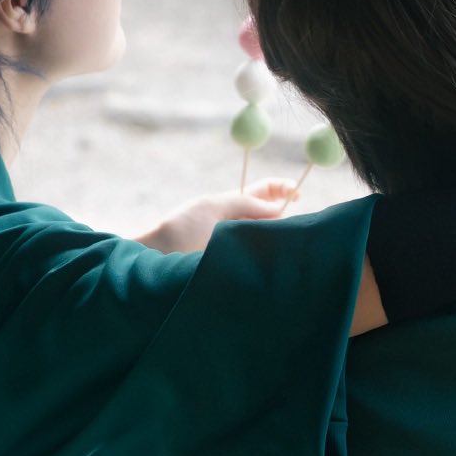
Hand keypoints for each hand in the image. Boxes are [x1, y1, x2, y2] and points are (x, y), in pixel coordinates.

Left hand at [136, 180, 299, 253]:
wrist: (158, 259)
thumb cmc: (180, 228)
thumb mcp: (213, 206)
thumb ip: (246, 203)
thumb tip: (278, 209)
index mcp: (234, 205)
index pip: (265, 192)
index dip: (283, 188)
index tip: (297, 193)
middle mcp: (241, 225)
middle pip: (274, 216)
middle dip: (288, 215)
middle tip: (291, 222)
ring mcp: (240, 246)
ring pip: (270, 240)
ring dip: (279, 238)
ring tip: (281, 239)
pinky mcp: (239, 266)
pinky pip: (262, 262)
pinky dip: (270, 258)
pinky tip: (271, 258)